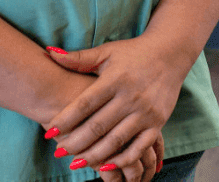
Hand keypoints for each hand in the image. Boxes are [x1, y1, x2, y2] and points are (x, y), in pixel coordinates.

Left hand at [45, 37, 182, 172]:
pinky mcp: (157, 123)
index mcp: (114, 79)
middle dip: (76, 142)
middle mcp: (130, 96)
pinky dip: (124, 160)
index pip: (85, 103)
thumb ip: (79, 58)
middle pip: (98, 126)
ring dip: (95, 155)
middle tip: (59, 152)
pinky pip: (140, 148)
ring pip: (116, 140)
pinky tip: (108, 167)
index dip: (66, 118)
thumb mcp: (106, 52)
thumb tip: (50, 52)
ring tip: (77, 163)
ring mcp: (145, 112)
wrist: (168, 54)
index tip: (50, 131)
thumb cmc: (132, 53)